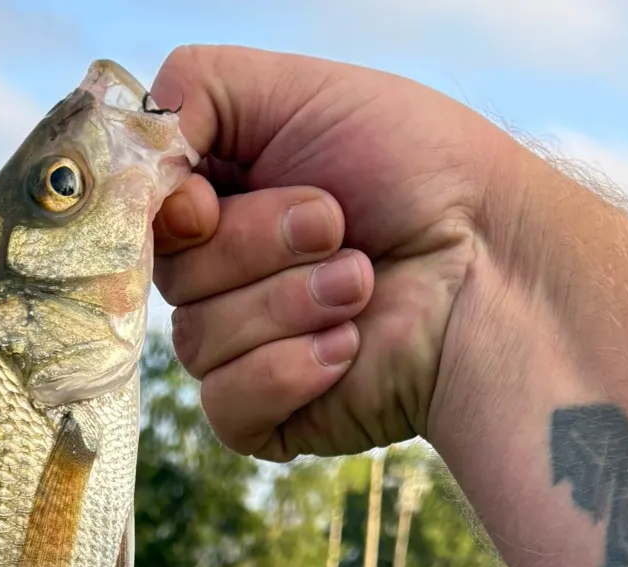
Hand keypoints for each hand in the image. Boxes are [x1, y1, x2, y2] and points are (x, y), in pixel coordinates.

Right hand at [150, 45, 520, 459]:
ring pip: (198, 339)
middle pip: (170, 274)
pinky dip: (292, 368)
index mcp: (223, 200)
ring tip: (365, 284)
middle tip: (339, 224)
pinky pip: (227, 403)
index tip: (212, 199)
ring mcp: (241, 349)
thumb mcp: (304, 91)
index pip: (140, 213)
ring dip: (292, 302)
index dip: (168, 209)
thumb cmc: (419, 173)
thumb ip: (198, 89)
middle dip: (260, 242)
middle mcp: (223, 275)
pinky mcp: (265, 416)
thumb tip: (133, 144)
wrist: (493, 270)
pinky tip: (350, 347)